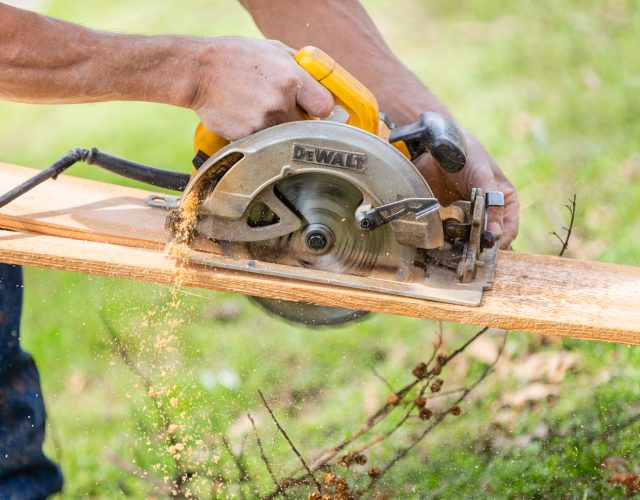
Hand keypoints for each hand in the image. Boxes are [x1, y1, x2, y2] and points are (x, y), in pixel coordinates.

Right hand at [186, 36, 333, 140]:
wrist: (198, 72)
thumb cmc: (235, 57)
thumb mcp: (273, 49)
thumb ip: (300, 66)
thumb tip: (322, 82)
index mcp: (292, 79)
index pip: (325, 106)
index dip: (320, 109)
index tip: (314, 109)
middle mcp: (280, 102)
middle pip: (304, 125)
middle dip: (296, 118)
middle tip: (279, 106)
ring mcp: (263, 122)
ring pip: (283, 135)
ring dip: (276, 127)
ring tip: (257, 109)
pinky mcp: (247, 137)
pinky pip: (263, 141)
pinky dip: (257, 133)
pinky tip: (245, 116)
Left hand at [414, 128, 518, 248]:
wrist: (437, 145)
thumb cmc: (466, 155)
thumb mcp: (483, 177)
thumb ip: (491, 205)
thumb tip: (496, 234)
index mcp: (505, 199)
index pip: (509, 228)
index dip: (501, 240)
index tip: (490, 246)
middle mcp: (490, 210)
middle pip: (490, 237)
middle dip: (482, 245)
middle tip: (473, 252)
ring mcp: (470, 214)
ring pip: (472, 238)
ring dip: (465, 243)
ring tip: (458, 244)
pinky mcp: (451, 215)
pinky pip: (453, 233)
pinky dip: (449, 238)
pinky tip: (445, 236)